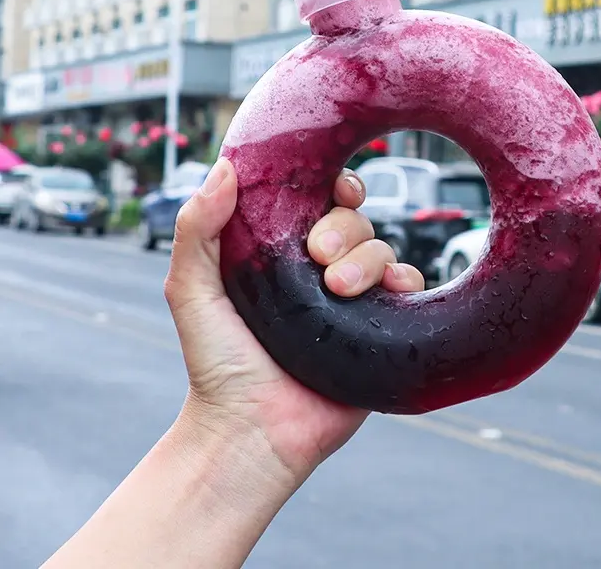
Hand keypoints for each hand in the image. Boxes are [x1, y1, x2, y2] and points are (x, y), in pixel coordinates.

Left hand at [163, 158, 423, 490]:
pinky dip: (404, 279)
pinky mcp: (380, 327)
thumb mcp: (191, 291)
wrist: (253, 433)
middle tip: (317, 257)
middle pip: (354, 221)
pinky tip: (388, 292)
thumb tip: (223, 167)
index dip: (332, 186)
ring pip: (383, 248)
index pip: (318, 201)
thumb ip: (196, 228)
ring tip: (337, 291)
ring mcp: (353, 298)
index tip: (333, 189)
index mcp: (281, 252)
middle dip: (343, 228)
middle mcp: (320, 270)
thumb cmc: (218, 365)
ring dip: (367, 258)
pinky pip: (408, 285)